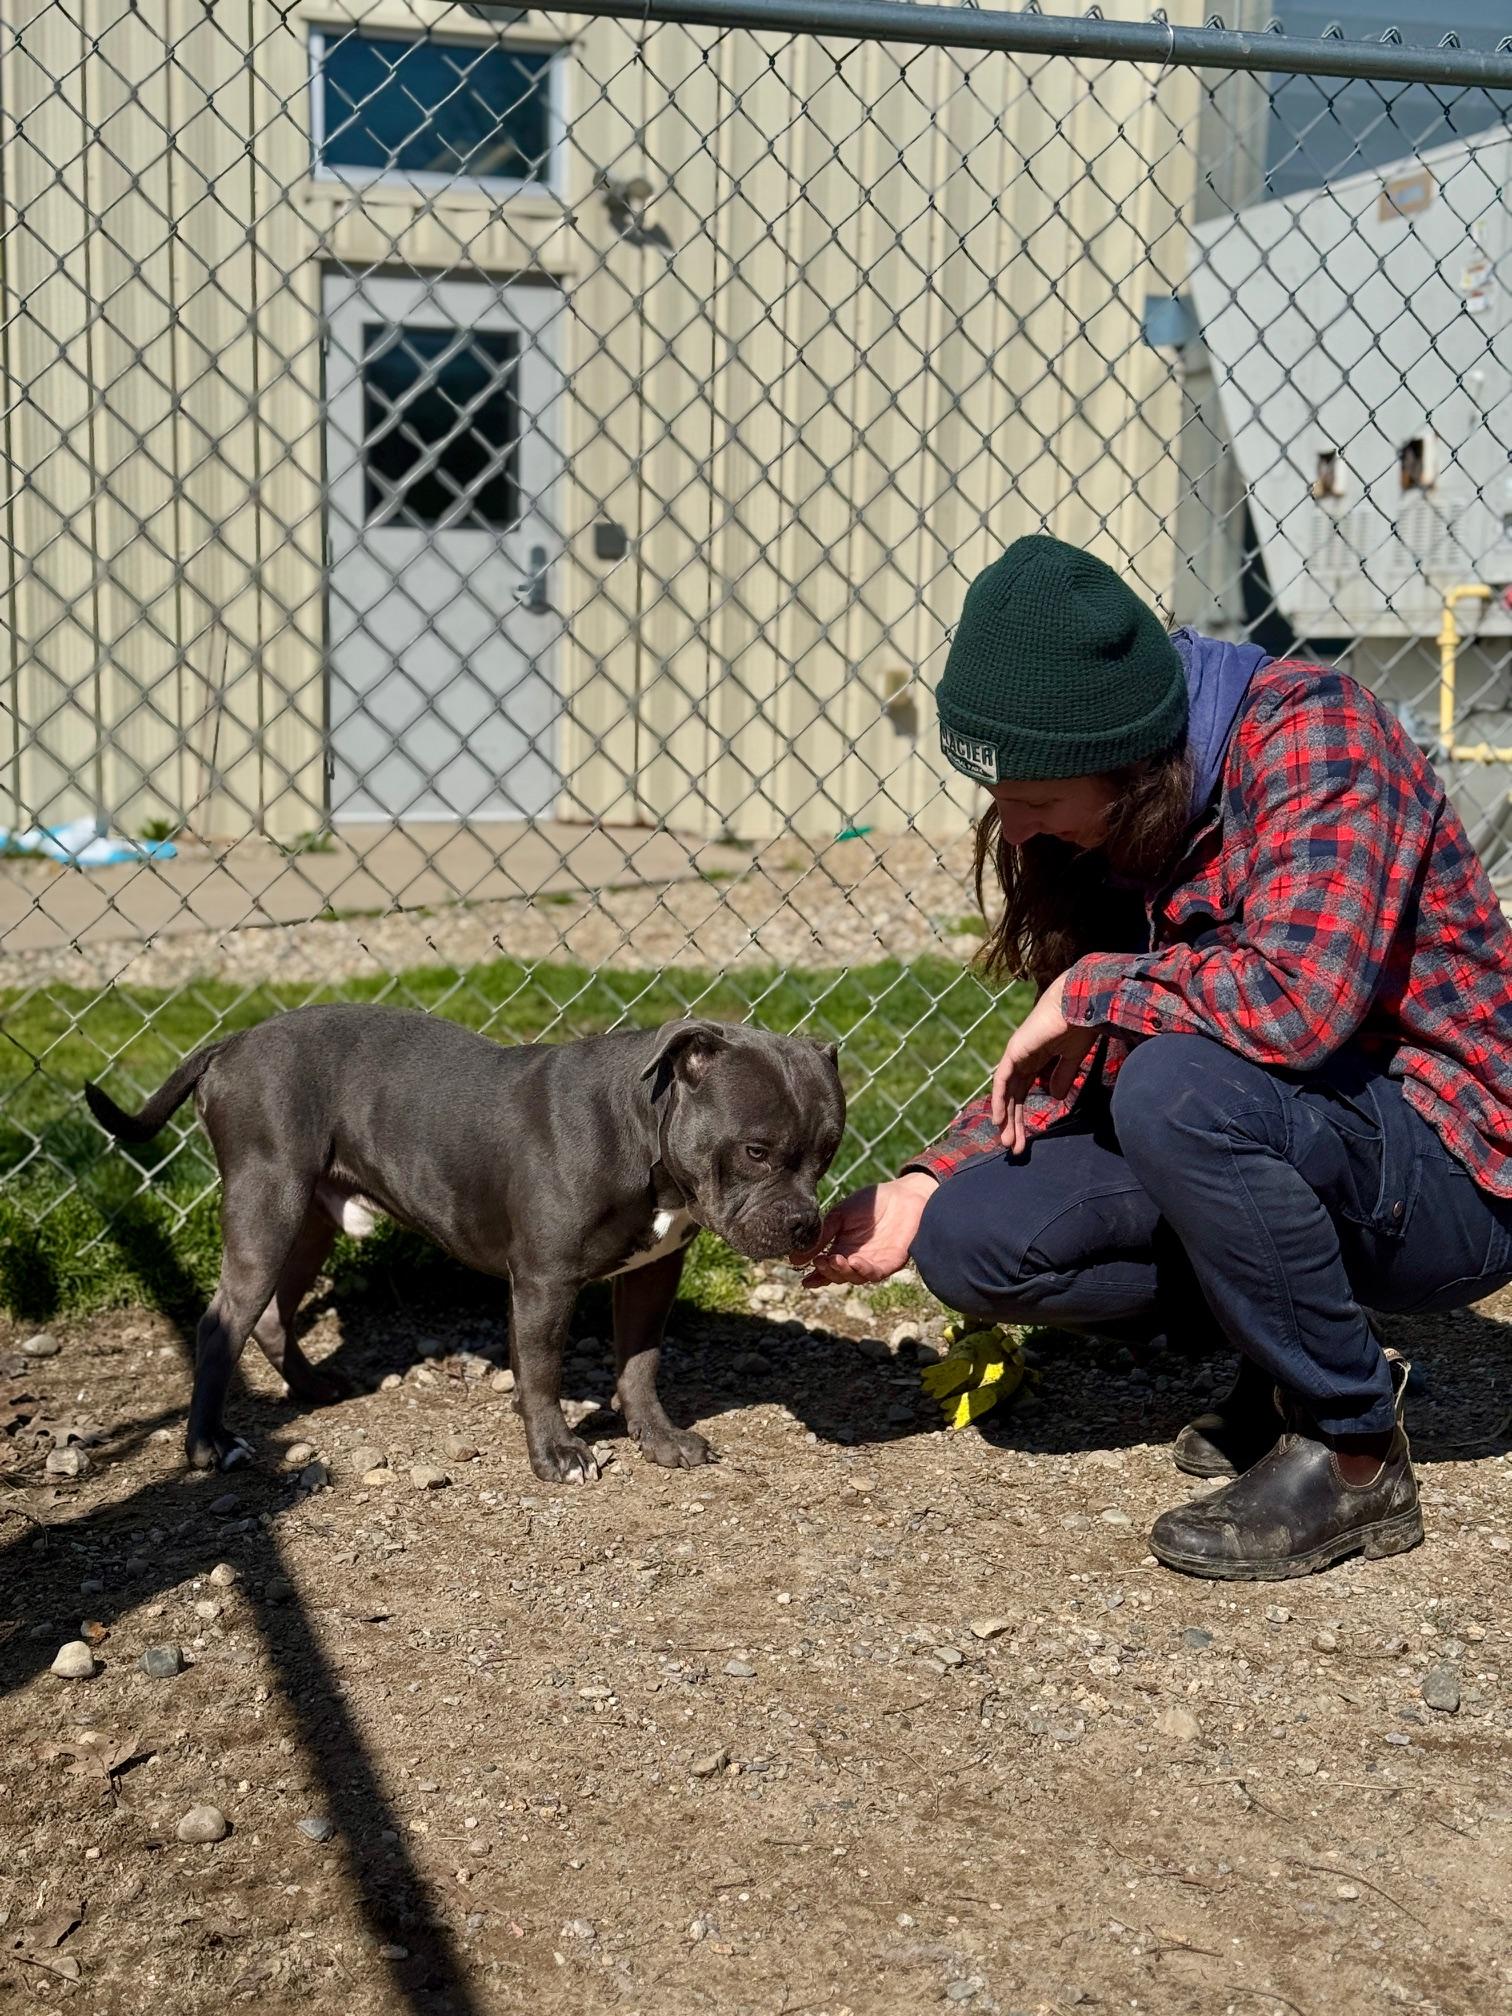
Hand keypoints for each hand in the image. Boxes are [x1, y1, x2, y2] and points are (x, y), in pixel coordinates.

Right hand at [789, 1172, 937, 1287]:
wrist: (902, 1195)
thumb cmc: (871, 1203)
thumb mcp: (839, 1216)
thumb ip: (822, 1234)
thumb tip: (795, 1257)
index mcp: (842, 1249)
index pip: (826, 1268)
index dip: (816, 1277)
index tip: (804, 1279)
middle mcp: (855, 1259)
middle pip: (838, 1276)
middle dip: (827, 1272)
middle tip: (820, 1261)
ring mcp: (873, 1262)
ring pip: (855, 1278)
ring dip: (843, 1272)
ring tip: (834, 1260)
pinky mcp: (890, 1262)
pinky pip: (875, 1273)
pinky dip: (863, 1270)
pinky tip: (854, 1262)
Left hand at [990, 971, 1099, 1155]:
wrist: (1080, 1003)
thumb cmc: (1080, 1024)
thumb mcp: (1072, 1058)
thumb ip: (1062, 1076)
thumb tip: (1055, 1097)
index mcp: (1036, 1059)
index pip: (1024, 1093)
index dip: (1023, 1117)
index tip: (1025, 1140)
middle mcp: (1023, 1058)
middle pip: (1014, 1098)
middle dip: (1014, 1124)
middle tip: (1014, 1149)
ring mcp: (1017, 1054)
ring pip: (1007, 1093)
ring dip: (1006, 1118)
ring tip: (1007, 1142)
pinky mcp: (1014, 1051)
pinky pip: (1003, 1080)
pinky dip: (1000, 1100)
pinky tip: (999, 1120)